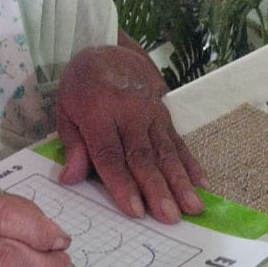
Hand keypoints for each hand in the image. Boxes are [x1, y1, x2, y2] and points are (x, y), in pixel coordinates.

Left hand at [56, 44, 207, 223]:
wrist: (111, 48)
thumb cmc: (82, 84)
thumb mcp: (65, 109)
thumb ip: (72, 145)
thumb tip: (70, 179)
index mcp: (98, 112)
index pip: (110, 154)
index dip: (122, 184)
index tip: (135, 210)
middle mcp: (129, 113)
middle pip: (143, 157)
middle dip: (158, 190)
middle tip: (170, 218)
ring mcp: (151, 113)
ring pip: (166, 152)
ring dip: (180, 182)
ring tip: (192, 208)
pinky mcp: (166, 114)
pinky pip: (179, 141)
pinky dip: (191, 164)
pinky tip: (202, 185)